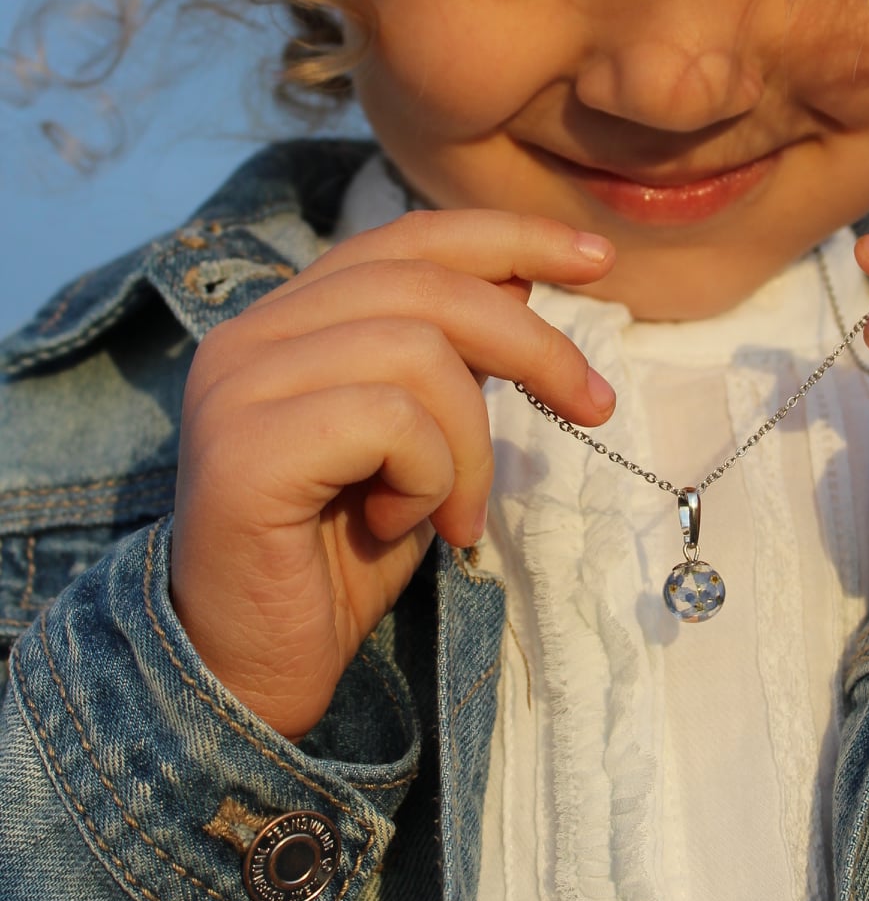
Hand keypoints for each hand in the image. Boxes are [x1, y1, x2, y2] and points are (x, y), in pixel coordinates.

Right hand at [171, 211, 616, 738]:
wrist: (255, 665)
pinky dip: (427, 477)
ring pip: (419, 353)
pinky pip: (390, 420)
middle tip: (594, 407)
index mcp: (288, 319)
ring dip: (470, 445)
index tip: (598, 259)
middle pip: (427, 285)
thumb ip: (445, 358)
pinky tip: (400, 525)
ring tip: (455, 514)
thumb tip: (519, 279)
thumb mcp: (417, 439)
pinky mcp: (245, 447)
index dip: (507, 236)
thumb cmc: (340, 555)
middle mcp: (250, 335)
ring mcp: (239, 385)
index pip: (407, 239)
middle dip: (532, 343)